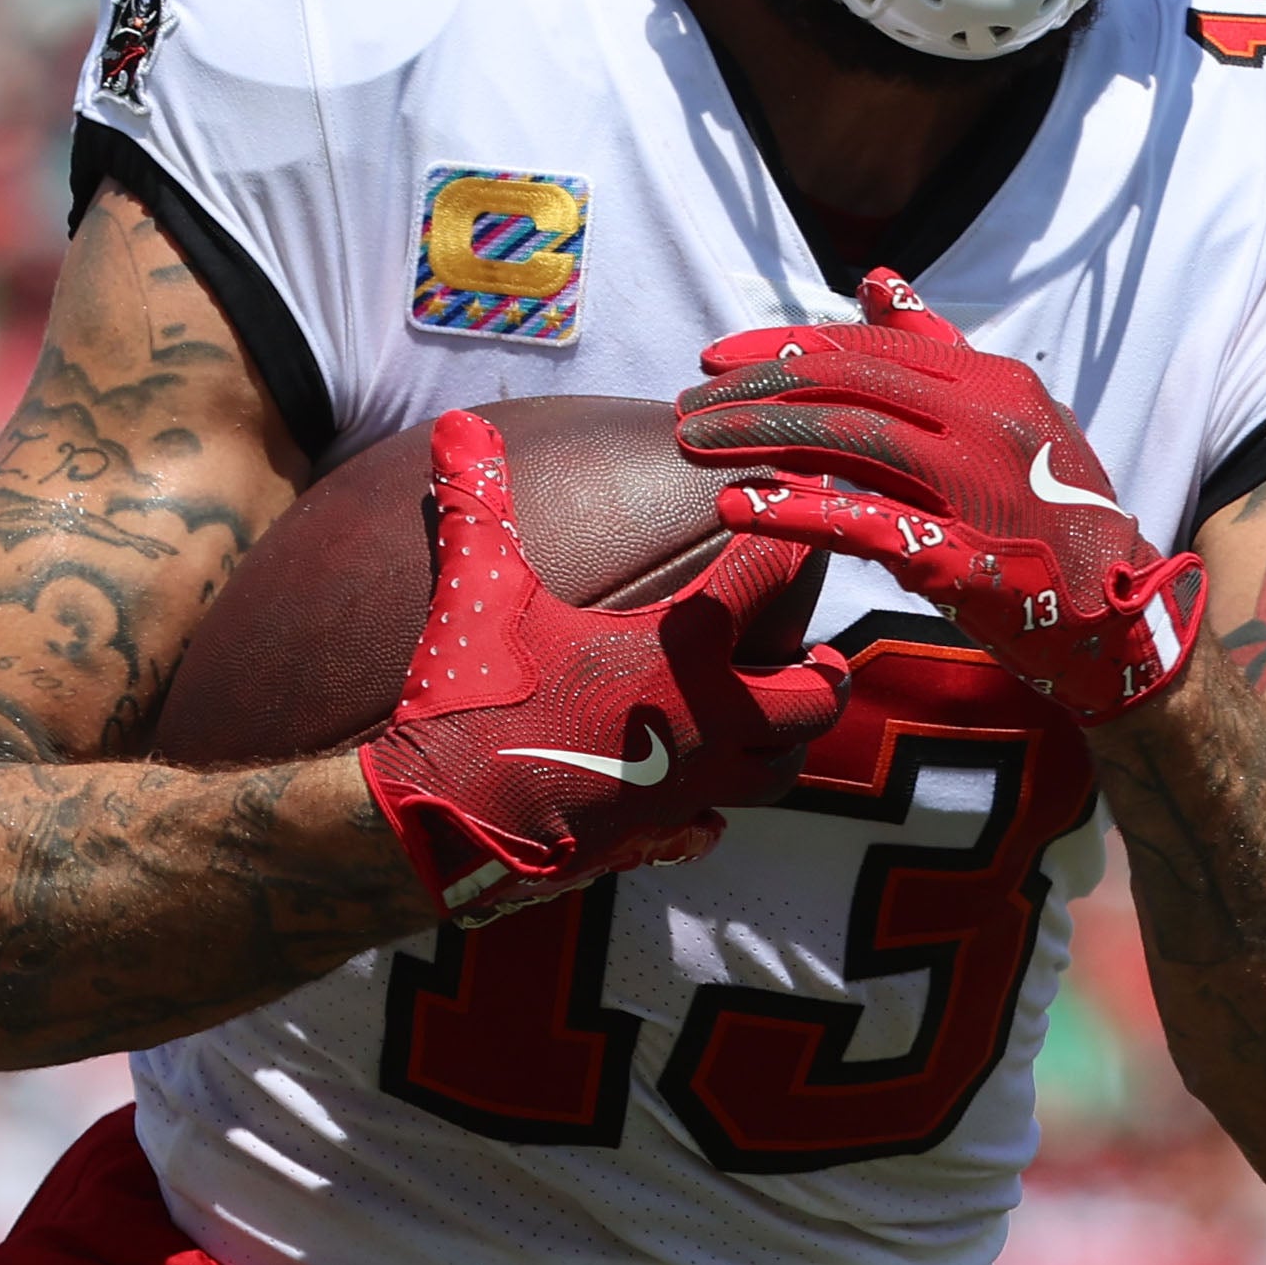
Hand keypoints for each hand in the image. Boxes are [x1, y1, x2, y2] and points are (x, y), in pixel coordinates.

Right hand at [356, 411, 849, 910]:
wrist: (442, 825)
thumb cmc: (473, 701)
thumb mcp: (478, 588)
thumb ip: (480, 501)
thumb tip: (460, 426)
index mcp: (681, 656)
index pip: (767, 579)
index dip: (789, 540)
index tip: (804, 510)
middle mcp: (705, 726)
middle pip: (812, 701)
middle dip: (822, 672)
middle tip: (817, 650)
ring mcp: (685, 789)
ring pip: (775, 773)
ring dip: (783, 741)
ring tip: (772, 715)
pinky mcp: (651, 838)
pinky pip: (708, 827)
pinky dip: (714, 812)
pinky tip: (701, 801)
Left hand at [677, 269, 1205, 725]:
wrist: (1126, 617)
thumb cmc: (1058, 517)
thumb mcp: (1015, 418)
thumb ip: (941, 351)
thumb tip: (876, 282)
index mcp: (994, 382)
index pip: (869, 345)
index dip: (783, 346)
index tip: (717, 360)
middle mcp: (990, 420)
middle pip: (849, 383)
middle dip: (756, 389)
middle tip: (690, 405)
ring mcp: (982, 487)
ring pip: (849, 439)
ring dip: (760, 438)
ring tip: (696, 446)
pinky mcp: (967, 559)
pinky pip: (867, 525)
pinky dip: (795, 512)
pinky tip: (737, 509)